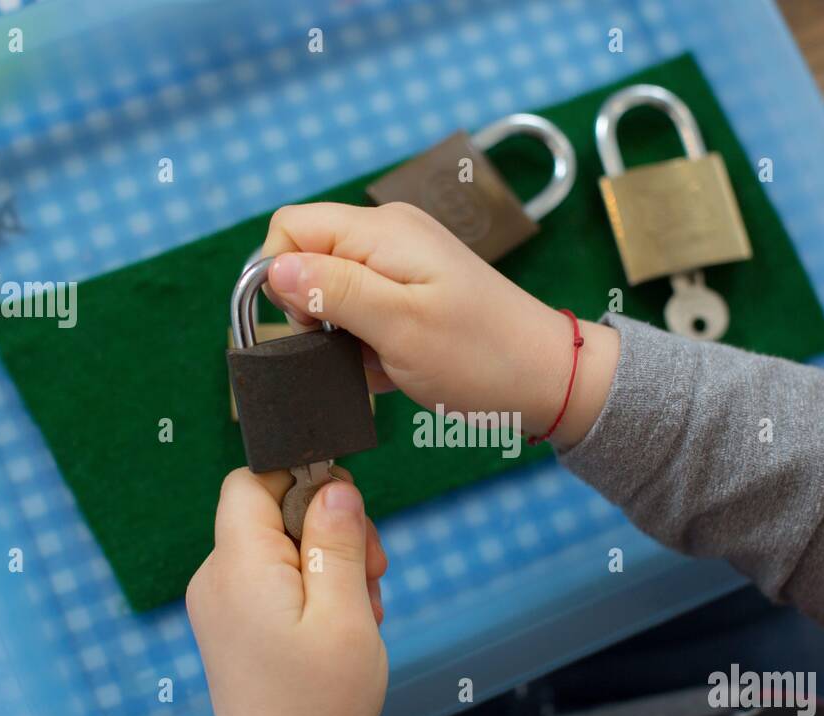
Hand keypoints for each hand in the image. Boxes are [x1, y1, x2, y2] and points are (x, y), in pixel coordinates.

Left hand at [185, 467, 387, 715]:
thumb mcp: (346, 615)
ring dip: (328, 564)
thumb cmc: (318, 704)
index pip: (249, 481)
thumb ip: (336, 541)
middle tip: (371, 573)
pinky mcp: (233, 625)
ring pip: (280, 547)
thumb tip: (334, 484)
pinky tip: (341, 625)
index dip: (301, 479)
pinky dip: (313, 590)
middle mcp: (217, 579)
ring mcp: (221, 604)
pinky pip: (273, 580)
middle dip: (328, 529)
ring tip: (359, 611)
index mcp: (238, 567)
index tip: (347, 513)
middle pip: (272, 512)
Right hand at [262, 202, 618, 447]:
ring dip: (338, 333)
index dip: (281, 275)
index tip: (308, 324)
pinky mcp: (413, 296)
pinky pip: (362, 312)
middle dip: (310, 308)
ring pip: (332, 290)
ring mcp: (403, 266)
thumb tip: (274, 268)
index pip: (291, 226)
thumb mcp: (398, 326)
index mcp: (383, 231)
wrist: (548, 380)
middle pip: (309, 256)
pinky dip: (364, 343)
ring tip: (375, 362)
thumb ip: (334, 291)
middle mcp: (389, 237)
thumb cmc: (481, 357)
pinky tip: (390, 367)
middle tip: (347, 348)